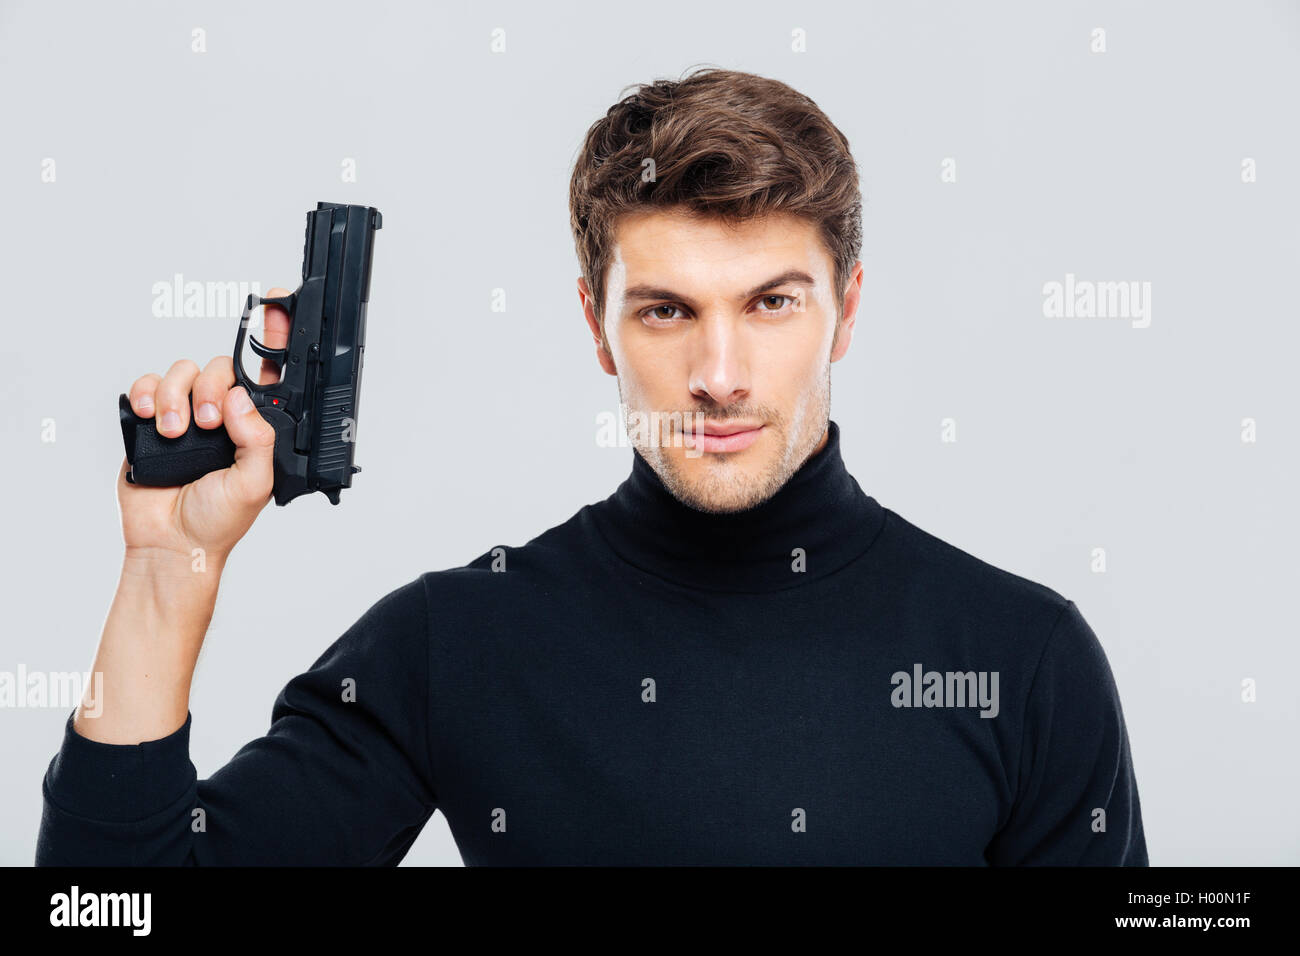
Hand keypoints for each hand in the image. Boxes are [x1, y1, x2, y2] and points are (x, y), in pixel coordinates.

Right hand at [117, 287, 292, 567]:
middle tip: (209, 422)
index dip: (275, 339)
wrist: (170, 543)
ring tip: (177, 432)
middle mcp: (224, 415)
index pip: (269, 374)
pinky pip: (148, 384)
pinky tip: (153, 419)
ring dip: (177, 397)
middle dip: (211, 387)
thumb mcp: (255, 482)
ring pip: (183, 372)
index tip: (278, 307)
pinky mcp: (152, 419)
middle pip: (220, 368)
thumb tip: (240, 399)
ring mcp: (188, 415)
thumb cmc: (217, 520)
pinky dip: (147, 394)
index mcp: (256, 426)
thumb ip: (258, 438)